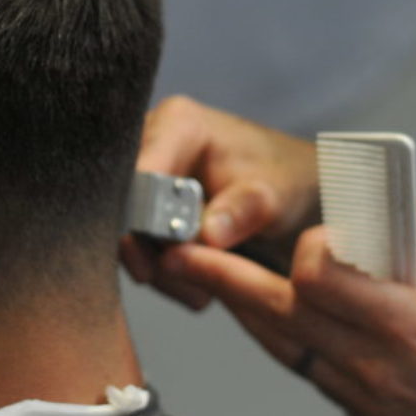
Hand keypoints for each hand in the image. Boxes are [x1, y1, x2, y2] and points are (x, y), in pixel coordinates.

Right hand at [121, 96, 318, 307]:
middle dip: (153, 252)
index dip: (142, 218)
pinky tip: (197, 284)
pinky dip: (165, 271)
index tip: (161, 261)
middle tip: (191, 288)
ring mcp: (144, 175)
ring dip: (162, 269)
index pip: (140, 173)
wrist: (291, 187)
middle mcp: (151, 143)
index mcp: (177, 124)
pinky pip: (137, 245)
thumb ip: (242, 210)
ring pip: (127, 232)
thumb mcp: (274, 195)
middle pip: (124, 206)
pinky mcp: (144, 205)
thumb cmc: (284, 180)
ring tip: (204, 291)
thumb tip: (207, 235)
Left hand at [162, 227, 415, 415]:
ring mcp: (358, 393)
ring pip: (277, 343)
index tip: (315, 234)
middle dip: (222, 276)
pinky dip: (275, 335)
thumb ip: (402, 258)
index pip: (314, 275)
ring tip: (197, 273)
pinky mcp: (354, 409)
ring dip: (237, 306)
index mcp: (404, 324)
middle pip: (275, 311)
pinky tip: (257, 311)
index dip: (306, 247)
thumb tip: (349, 237)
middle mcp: (371, 364)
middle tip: (178, 251)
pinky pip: (299, 366)